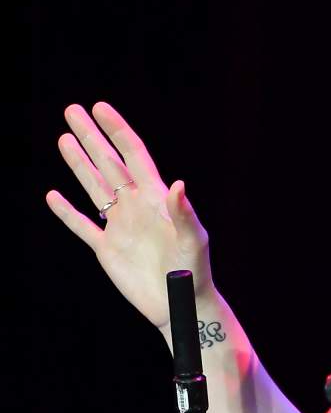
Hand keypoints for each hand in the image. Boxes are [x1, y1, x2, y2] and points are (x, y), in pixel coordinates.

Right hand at [45, 103, 213, 327]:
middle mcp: (136, 206)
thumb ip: (184, 212)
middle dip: (91, 137)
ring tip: (63, 138)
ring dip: (78, 164)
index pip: (133, 156)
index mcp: (156, 199)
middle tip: (72, 110)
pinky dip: (67, 212)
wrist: (180, 304)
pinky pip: (82, 226)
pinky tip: (53, 195)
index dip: (117, 131)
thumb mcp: (194, 240)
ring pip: (93, 188)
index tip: (100, 108)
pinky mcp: (107, 250)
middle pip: (109, 164)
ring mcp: (119, 226)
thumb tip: (177, 183)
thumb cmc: (195, 271)